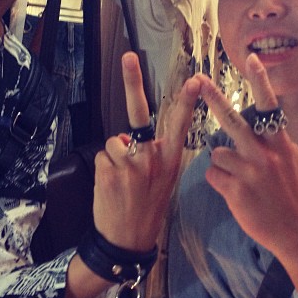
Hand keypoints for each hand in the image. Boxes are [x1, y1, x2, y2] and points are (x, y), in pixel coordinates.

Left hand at [92, 51, 199, 251]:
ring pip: (114, 142)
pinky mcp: (108, 170)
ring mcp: (130, 164)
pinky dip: (104, 168)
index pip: (180, 124)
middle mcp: (152, 159)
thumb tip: (130, 138)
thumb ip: (155, 156)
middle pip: (138, 114)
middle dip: (133, 81)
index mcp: (170, 160)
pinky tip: (111, 187)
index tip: (195, 80)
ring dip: (114, 157)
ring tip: (121, 182)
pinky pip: (102, 155)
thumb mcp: (165, 182)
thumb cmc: (148, 208)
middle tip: (129, 57)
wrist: (127, 241)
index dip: (186, 101)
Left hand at [197, 53, 297, 256]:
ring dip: (222, 164)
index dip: (260, 81)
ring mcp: (250, 172)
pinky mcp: (236, 190)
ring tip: (240, 180)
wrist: (297, 231)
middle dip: (213, 98)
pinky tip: (234, 192)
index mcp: (280, 143)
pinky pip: (213, 174)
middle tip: (199, 81)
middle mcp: (265, 153)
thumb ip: (274, 141)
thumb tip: (260, 124)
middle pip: (232, 120)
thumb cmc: (293, 194)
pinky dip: (218, 181)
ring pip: (217, 152)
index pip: (269, 105)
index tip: (251, 58)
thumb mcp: (291, 161)